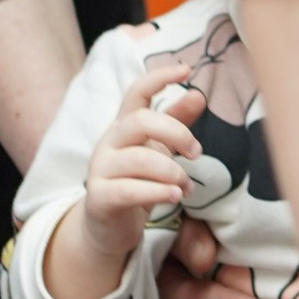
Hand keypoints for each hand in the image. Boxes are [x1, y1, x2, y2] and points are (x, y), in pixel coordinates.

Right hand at [79, 74, 203, 265]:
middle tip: (197, 153)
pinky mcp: (99, 198)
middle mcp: (109, 142)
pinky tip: (175, 196)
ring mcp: (100, 170)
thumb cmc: (136, 182)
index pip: (136, 92)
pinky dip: (158, 192)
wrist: (108, 229)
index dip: (159, 77)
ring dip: (172, 172)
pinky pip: (129, 190)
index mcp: (124, 126)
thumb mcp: (157, 150)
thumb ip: (175, 123)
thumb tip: (198, 94)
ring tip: (187, 187)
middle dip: (176, 133)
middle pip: (140, 121)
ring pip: (138, 159)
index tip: (186, 69)